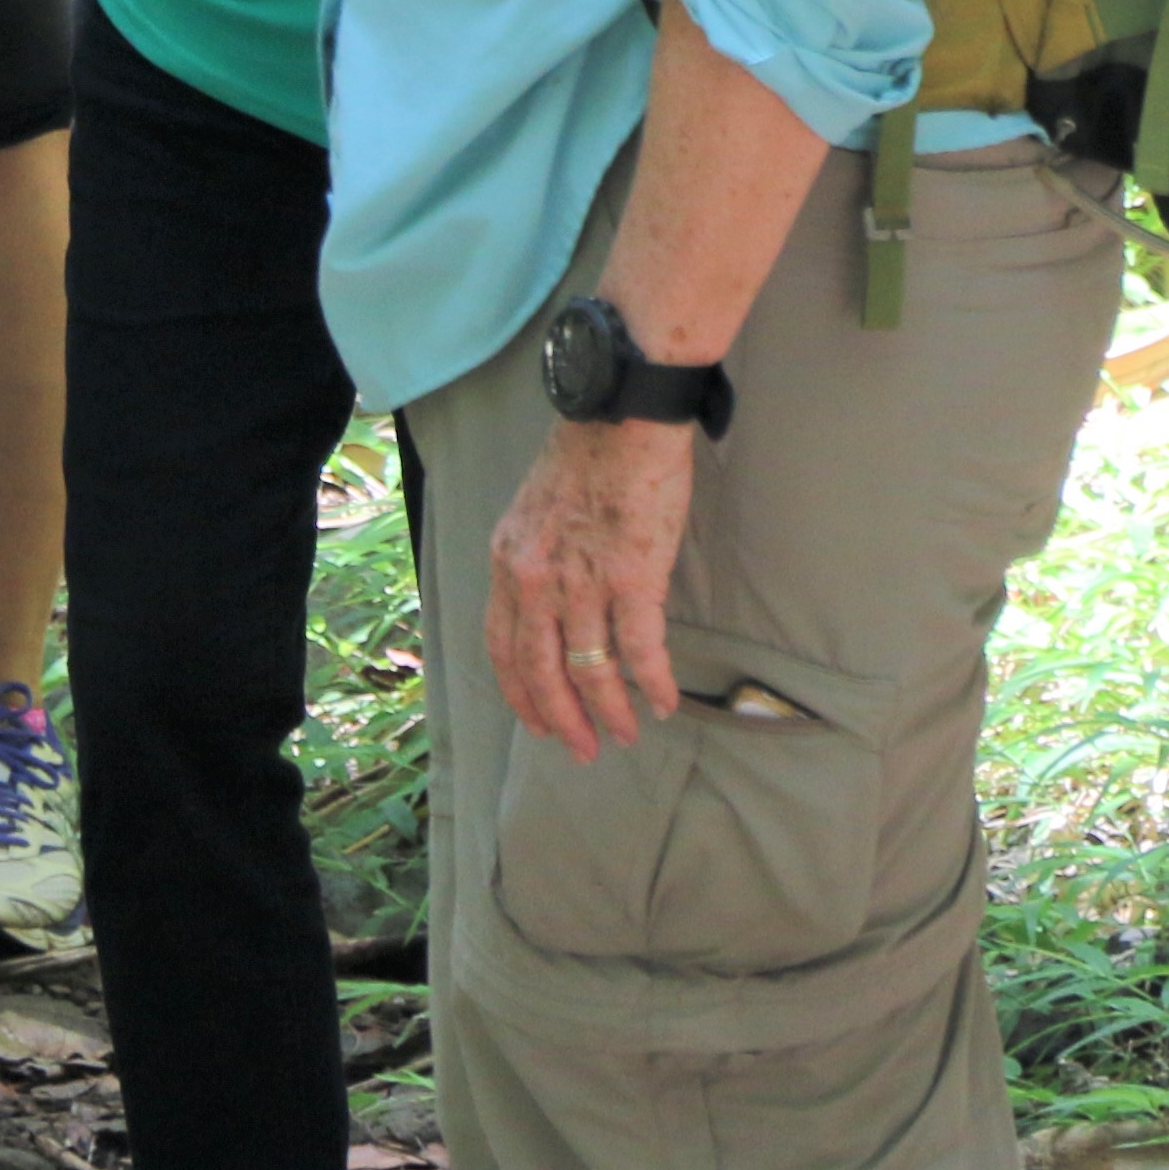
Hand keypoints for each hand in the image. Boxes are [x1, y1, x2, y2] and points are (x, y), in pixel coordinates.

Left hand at [488, 408, 697, 763]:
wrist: (622, 418)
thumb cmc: (586, 457)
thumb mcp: (533, 512)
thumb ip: (534, 562)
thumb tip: (551, 609)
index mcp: (508, 561)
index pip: (502, 648)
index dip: (520, 694)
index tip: (536, 724)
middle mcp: (535, 578)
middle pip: (540, 671)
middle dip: (561, 720)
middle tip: (583, 751)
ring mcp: (582, 581)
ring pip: (589, 670)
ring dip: (609, 712)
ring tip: (625, 736)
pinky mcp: (632, 579)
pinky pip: (639, 651)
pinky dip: (653, 684)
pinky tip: (666, 703)